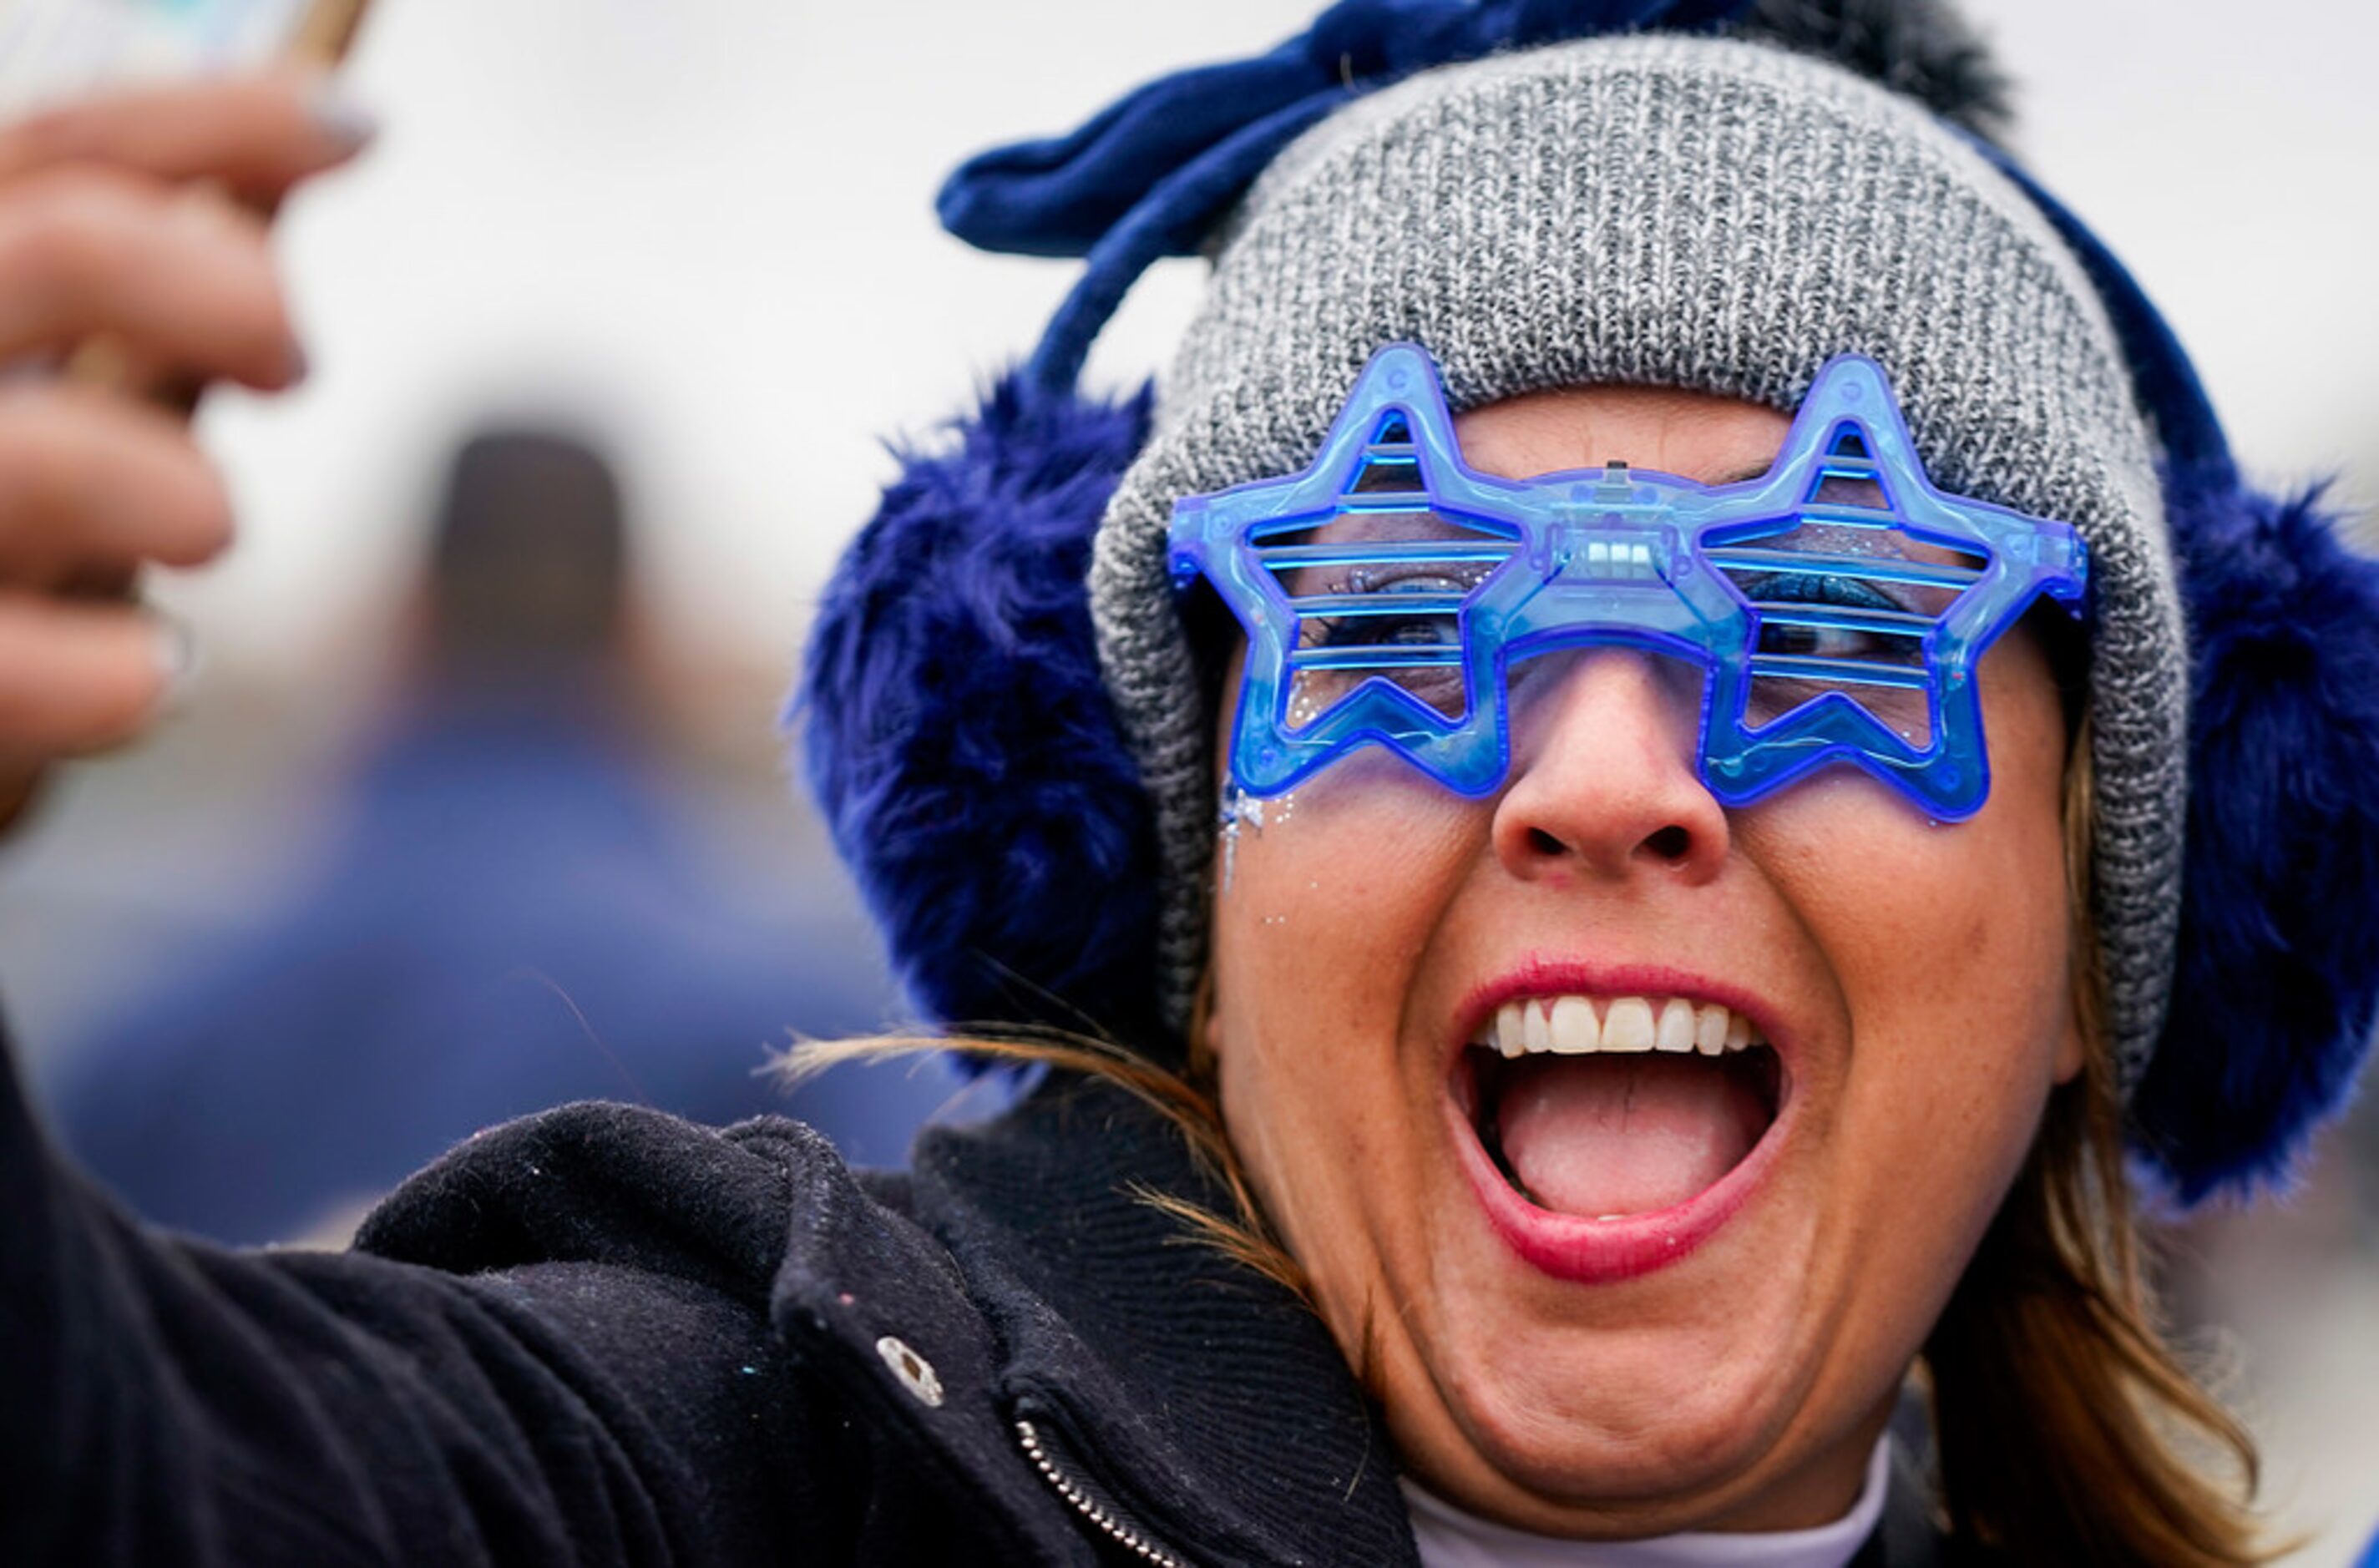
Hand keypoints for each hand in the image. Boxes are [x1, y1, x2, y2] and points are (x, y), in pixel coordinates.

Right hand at [0, 72, 370, 827]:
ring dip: (163, 484)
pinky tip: (154, 673)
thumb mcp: (53, 409)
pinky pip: (0, 667)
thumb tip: (259, 206)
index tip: (358, 133)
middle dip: (212, 286)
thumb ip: (122, 323)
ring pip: (30, 460)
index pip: (46, 153)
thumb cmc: (1, 566)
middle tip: (291, 357)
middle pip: (49, 253)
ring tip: (203, 527)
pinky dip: (103, 673)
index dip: (209, 122)